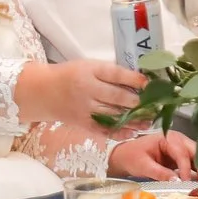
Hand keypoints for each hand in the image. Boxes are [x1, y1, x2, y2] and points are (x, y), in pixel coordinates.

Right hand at [18, 58, 144, 124]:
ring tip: (149, 120)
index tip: (148, 83)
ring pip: (113, 115)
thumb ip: (108, 73)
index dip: (134, 79)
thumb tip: (137, 81)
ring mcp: (84, 109)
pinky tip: (133, 132)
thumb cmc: (69, 75)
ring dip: (134, 119)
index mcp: (88, 71)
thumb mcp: (87, 66)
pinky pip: (104, 129)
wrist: (42, 92)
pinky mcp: (83, 123)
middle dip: (137, 102)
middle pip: (116, 97)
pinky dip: (119, 132)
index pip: (115, 74)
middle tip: (154, 105)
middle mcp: (87, 90)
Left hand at [110, 130, 197, 180]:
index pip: (181, 153)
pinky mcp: (183, 157)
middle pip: (196, 152)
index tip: (186, 183)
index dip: (185, 168)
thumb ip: (159, 172)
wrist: (126, 156)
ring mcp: (182, 148)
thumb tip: (176, 181)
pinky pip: (196, 164)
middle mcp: (179, 140)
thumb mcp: (143, 165)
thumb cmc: (132, 156)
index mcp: (168, 138)